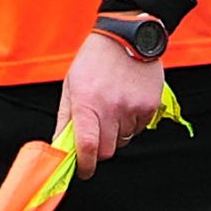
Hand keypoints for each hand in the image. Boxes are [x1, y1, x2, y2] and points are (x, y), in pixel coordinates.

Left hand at [56, 29, 166, 177]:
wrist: (125, 39)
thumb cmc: (92, 63)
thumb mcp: (71, 87)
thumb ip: (64, 118)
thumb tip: (59, 146)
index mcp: (87, 103)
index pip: (87, 146)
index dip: (85, 165)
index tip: (83, 171)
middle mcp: (111, 108)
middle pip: (108, 150)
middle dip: (100, 149)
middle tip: (96, 134)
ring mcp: (133, 107)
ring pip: (125, 140)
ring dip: (117, 133)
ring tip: (112, 109)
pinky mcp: (150, 106)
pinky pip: (140, 128)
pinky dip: (132, 123)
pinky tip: (127, 103)